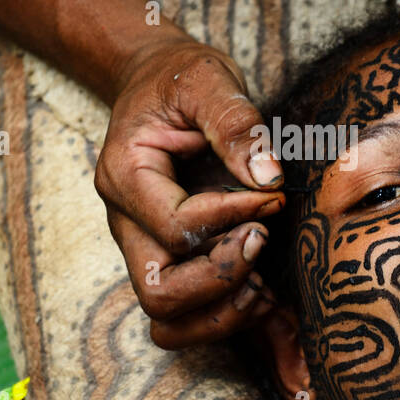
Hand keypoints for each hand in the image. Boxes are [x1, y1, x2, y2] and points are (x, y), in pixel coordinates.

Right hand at [94, 36, 284, 347]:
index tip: (274, 199)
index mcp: (125, 176)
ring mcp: (145, 249)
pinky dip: (227, 321)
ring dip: (222, 313)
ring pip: (167, 319)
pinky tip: (271, 301)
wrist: (157, 83)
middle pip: (160, 290)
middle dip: (221, 277)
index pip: (175, 225)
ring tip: (268, 284)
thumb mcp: (206, 79)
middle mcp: (127, 224)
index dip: (230, 219)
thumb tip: (269, 177)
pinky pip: (187, 318)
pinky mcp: (170, 262)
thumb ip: (236, 123)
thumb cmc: (178, 78)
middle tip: (265, 241)